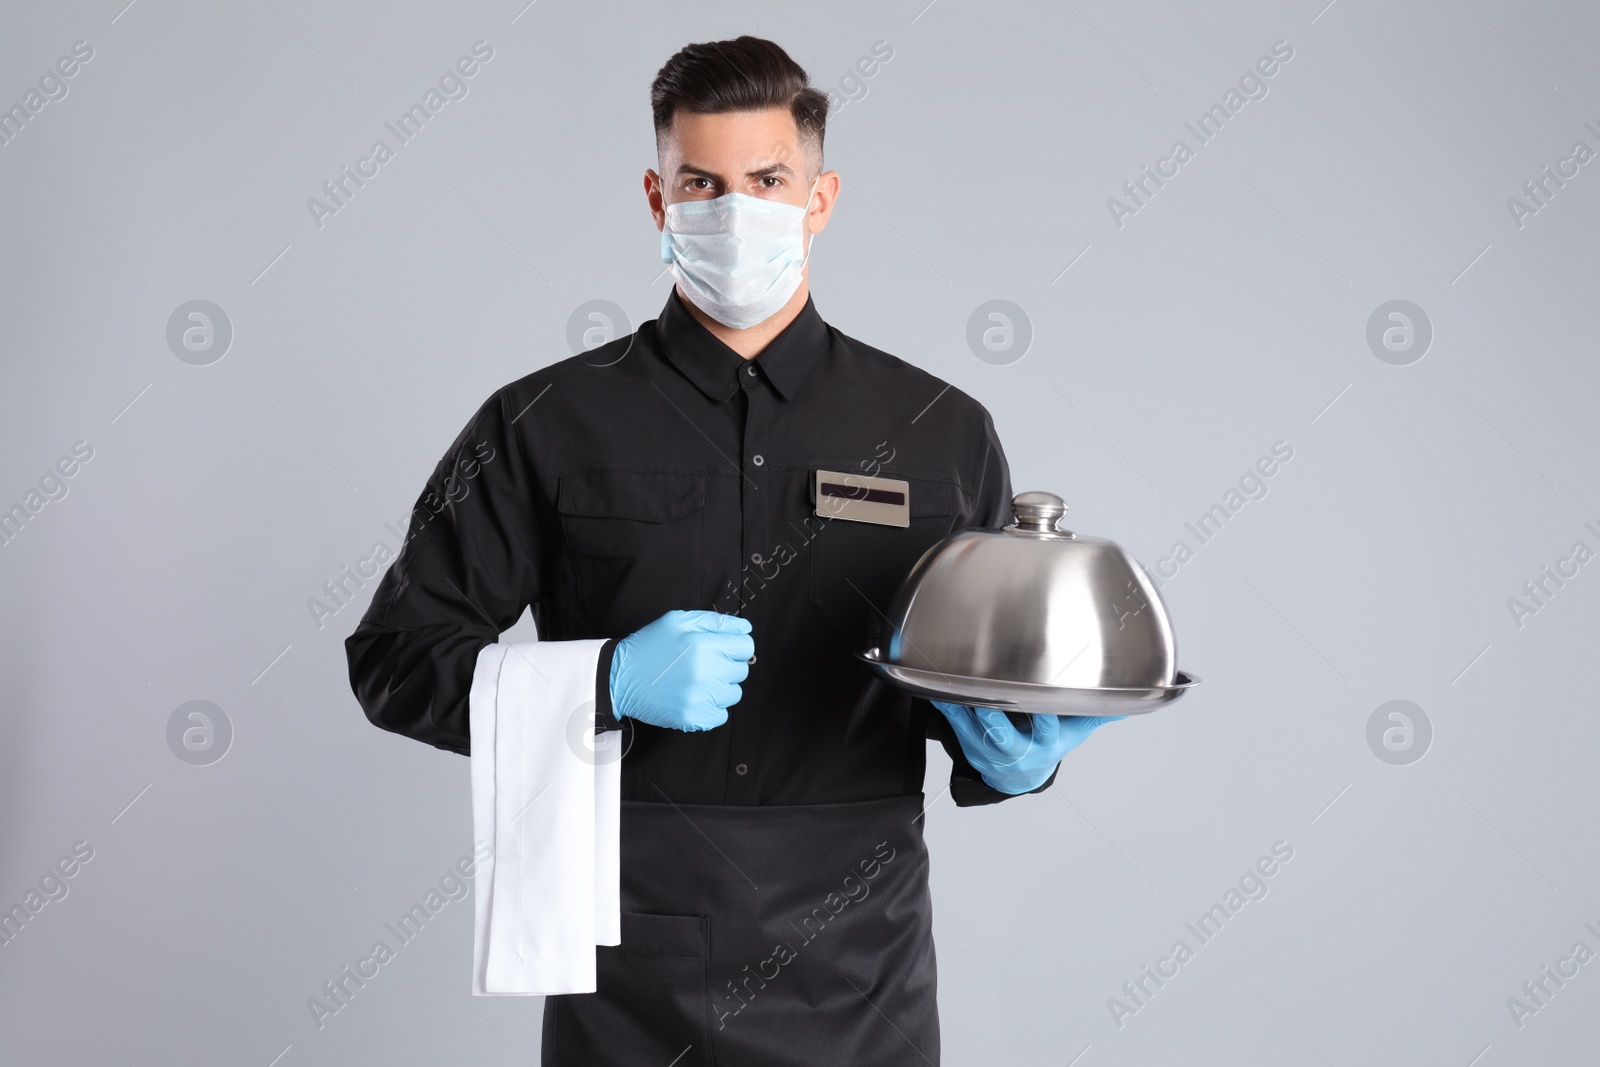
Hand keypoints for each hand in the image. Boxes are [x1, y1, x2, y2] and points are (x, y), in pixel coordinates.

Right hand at [610, 610, 753, 731]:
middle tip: (703, 664)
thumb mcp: (677, 621)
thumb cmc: (649, 646)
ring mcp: (699, 698)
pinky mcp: (693, 717)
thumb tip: (745, 628)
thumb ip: (715, 622)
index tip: (723, 649)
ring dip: (720, 688)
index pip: (746, 647)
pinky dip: (711, 708)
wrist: (619, 678)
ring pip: (734, 693)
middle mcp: (704, 672)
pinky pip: (721, 715)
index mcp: (702, 644)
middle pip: (741, 670)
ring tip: (696, 681)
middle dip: (726, 665)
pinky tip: (693, 696)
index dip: (736, 646)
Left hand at [931, 701, 1122, 793]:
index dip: (1043, 720)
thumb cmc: (1047, 747)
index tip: (1039, 705)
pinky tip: (939, 694)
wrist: (1018, 779)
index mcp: (1044, 745)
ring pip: (975, 733)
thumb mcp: (1072, 734)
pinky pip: (957, 730)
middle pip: (1004, 737)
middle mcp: (1017, 751)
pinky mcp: (972, 750)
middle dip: (994, 722)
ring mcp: (992, 753)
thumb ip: (1093, 716)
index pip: (1046, 731)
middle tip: (986, 704)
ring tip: (954, 691)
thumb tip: (1127, 705)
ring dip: (963, 713)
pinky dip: (948, 712)